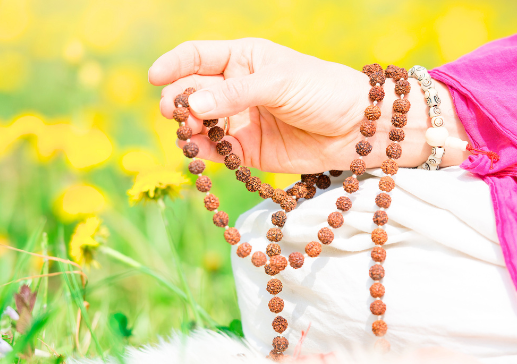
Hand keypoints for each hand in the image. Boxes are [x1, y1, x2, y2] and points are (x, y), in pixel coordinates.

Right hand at [150, 38, 468, 173]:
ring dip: (189, 130)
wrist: (361, 128)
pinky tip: (200, 154)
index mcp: (243, 58)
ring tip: (190, 134)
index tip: (155, 79)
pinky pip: (217, 152)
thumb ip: (235, 94)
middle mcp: (236, 88)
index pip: (196, 56)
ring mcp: (240, 120)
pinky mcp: (248, 151)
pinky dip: (205, 154)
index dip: (173, 65)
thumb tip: (191, 104)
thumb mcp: (279, 82)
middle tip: (179, 114)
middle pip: (192, 93)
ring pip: (200, 125)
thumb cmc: (324, 90)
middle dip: (180, 102)